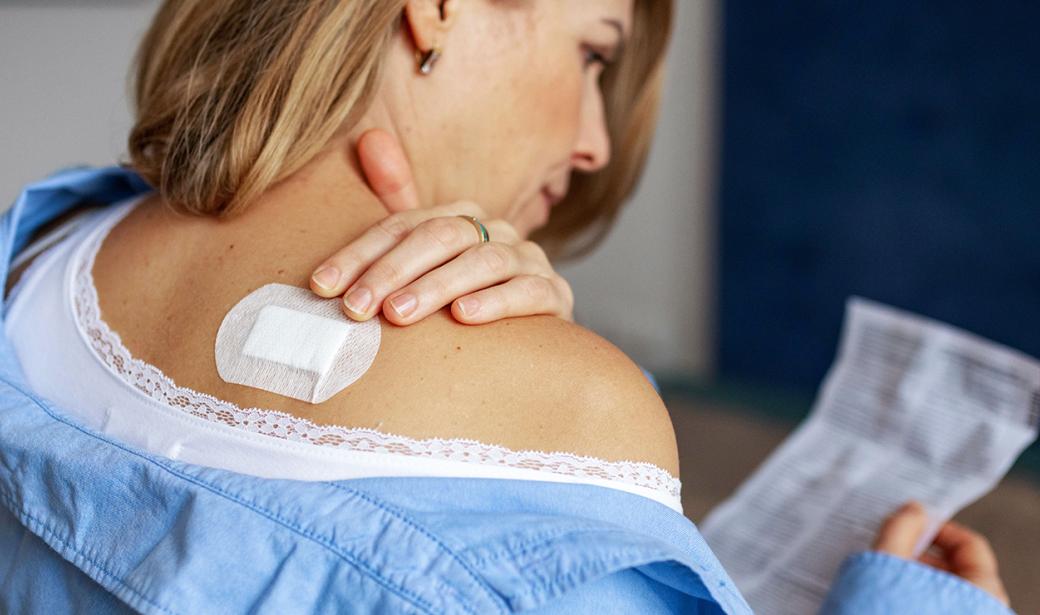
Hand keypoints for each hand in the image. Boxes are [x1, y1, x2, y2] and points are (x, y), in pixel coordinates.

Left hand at [309, 129, 574, 324]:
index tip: (323, 286)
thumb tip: (369, 139)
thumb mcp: (425, 263)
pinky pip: (528, 291)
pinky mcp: (556, 296)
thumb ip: (397, 205)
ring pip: (482, 262)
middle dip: (392, 271)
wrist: (531, 346)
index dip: (360, 254)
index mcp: (461, 218)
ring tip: (399, 314)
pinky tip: (465, 316)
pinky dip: (496, 302)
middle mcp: (497, 230)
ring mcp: (529, 261)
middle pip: (441, 237)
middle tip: (357, 307)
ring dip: (436, 286)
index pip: (403, 225)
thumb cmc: (463, 303)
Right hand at [873, 501, 1009, 606]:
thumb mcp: (891, 564)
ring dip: (914, 575)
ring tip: (886, 577)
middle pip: (955, 566)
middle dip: (920, 553)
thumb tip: (912, 509)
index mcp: (983, 590)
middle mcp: (981, 606)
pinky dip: (915, 594)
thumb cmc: (894, 612)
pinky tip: (890, 593)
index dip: (938, 528)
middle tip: (891, 550)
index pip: (971, 544)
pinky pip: (936, 604)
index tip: (912, 524)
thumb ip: (900, 530)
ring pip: (942, 588)